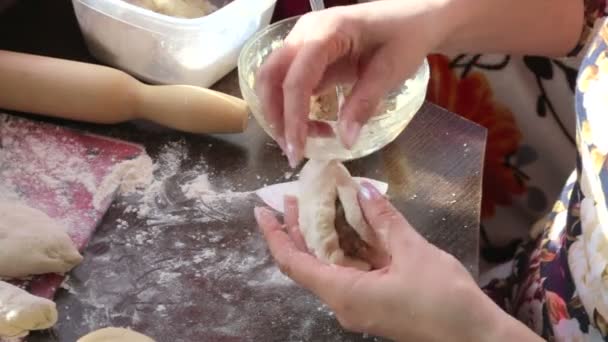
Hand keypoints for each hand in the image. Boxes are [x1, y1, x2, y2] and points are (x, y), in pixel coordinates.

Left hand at [254, 183, 541, 340]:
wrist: (476, 339)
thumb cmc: (444, 299)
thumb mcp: (413, 252)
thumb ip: (384, 220)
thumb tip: (363, 190)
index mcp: (343, 293)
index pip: (294, 264)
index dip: (275, 236)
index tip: (263, 211)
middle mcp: (344, 303)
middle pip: (309, 263)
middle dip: (298, 229)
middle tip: (294, 196)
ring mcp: (360, 306)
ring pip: (331, 267)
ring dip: (325, 236)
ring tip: (321, 201)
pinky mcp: (376, 304)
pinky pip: (351, 273)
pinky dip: (348, 247)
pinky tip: (354, 224)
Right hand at [256, 1, 449, 166]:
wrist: (414, 17)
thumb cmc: (405, 37)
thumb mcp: (390, 71)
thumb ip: (364, 104)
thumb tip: (344, 141)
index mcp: (326, 31)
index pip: (296, 79)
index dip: (292, 119)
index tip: (297, 152)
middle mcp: (305, 32)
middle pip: (270, 77)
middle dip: (276, 117)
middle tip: (294, 150)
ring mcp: (303, 41)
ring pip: (272, 80)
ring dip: (280, 114)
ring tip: (306, 139)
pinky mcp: (307, 54)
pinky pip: (287, 82)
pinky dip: (292, 107)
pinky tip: (313, 125)